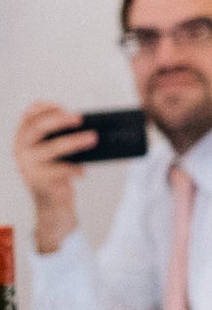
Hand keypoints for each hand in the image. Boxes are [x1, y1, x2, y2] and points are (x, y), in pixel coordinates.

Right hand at [13, 101, 94, 253]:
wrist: (53, 204)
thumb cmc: (58, 173)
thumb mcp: (56, 153)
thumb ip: (62, 138)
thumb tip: (89, 125)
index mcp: (23, 139)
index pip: (28, 117)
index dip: (44, 108)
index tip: (62, 105)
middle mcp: (21, 150)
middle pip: (37, 128)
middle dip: (59, 120)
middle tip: (80, 118)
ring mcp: (28, 166)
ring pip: (51, 148)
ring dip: (74, 141)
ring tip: (93, 138)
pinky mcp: (40, 181)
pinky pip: (60, 170)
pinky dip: (75, 168)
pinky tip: (83, 171)